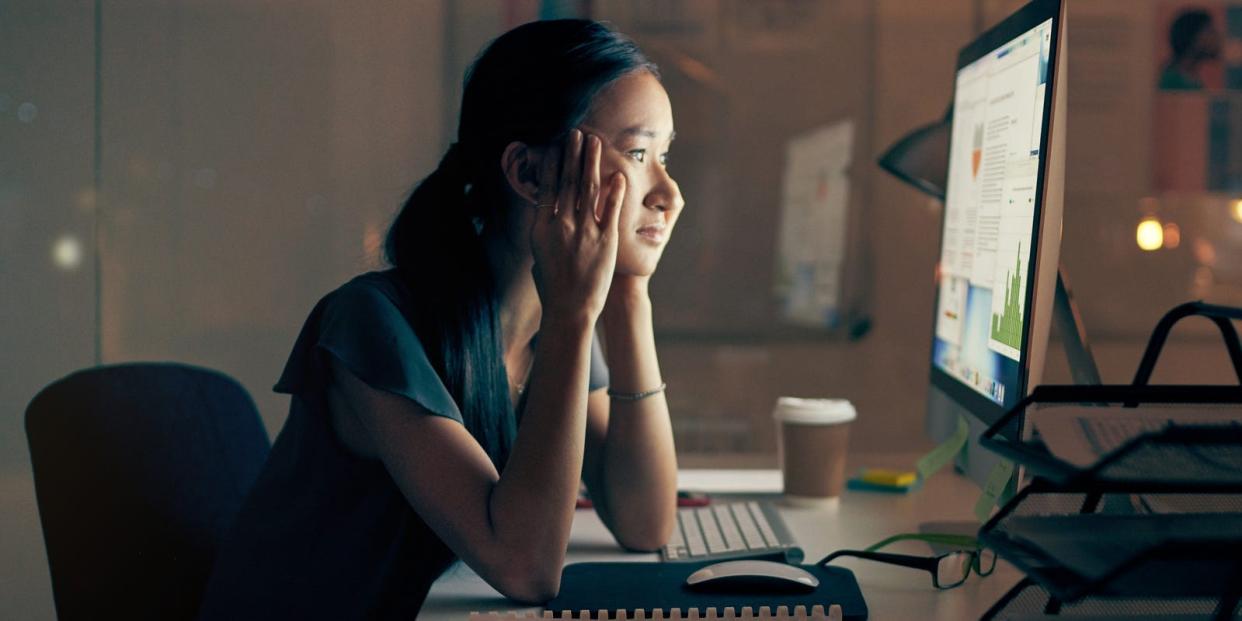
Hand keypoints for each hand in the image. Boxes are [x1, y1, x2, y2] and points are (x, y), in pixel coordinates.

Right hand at [530, 130, 626, 325]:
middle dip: (573, 154)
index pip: (547, 187)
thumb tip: (547, 212)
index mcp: (541, 228)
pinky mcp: (606, 241)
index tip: (556, 144)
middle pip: (568, 181)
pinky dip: (615, 190)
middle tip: (577, 133)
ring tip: (595, 142)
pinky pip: (611, 209)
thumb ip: (545, 230)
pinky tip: (618, 173)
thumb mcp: (539, 254)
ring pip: (589, 189)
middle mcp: (562, 225)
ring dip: (591, 162)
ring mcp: (585, 232)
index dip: (553, 163)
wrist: (570, 309)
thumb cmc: (551, 285)